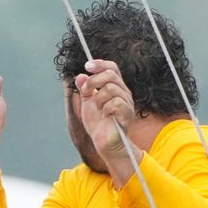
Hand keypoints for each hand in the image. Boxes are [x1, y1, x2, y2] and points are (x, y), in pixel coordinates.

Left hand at [71, 59, 135, 178]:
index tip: (87, 66)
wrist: (104, 142)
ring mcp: (127, 103)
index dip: (100, 64)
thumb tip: (80, 76)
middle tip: (86, 91)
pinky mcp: (127, 114)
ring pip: (111, 88)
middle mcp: (124, 93)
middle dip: (94, 80)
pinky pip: (115, 103)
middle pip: (111, 74)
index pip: (112, 68)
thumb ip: (84, 89)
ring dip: (98, 97)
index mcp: (116, 87)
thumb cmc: (98, 123)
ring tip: (97, 108)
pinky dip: (105, 108)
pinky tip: (105, 115)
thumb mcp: (87, 103)